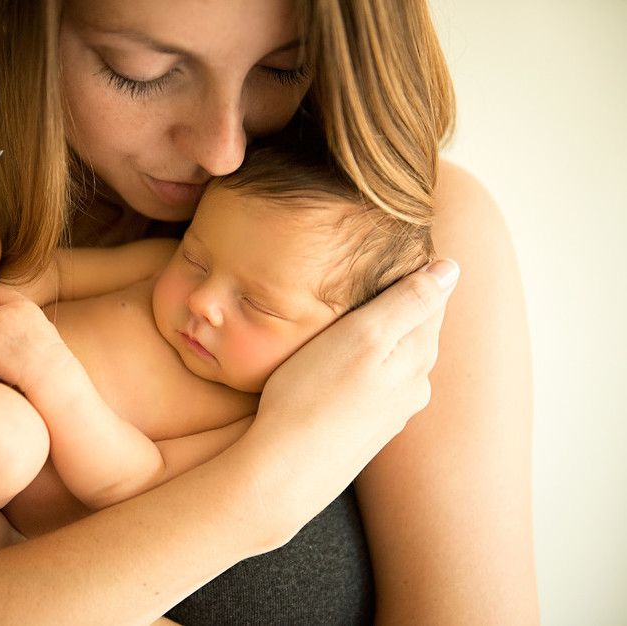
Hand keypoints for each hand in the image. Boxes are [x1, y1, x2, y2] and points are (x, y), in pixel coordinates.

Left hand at [0, 288, 71, 394]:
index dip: (3, 309)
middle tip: (1, 343)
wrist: (47, 372)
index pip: (2, 297)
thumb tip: (20, 322)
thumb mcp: (45, 327)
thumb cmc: (50, 356)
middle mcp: (5, 313)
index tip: (7, 323)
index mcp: (23, 305)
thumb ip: (27, 319)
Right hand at [249, 260, 458, 530]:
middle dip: (395, 304)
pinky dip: (359, 368)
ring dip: (375, 339)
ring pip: (390, 359)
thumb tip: (451, 267)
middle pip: (412, 329)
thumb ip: (409, 301)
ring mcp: (389, 413)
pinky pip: (370, 385)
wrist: (282, 474)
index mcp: (418, 356)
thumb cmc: (312, 397)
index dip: (411, 269)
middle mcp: (413, 387)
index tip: (388, 248)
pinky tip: (334, 367)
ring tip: (346, 319)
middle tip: (364, 276)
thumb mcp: (363, 336)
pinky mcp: (362, 431)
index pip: (430, 297)